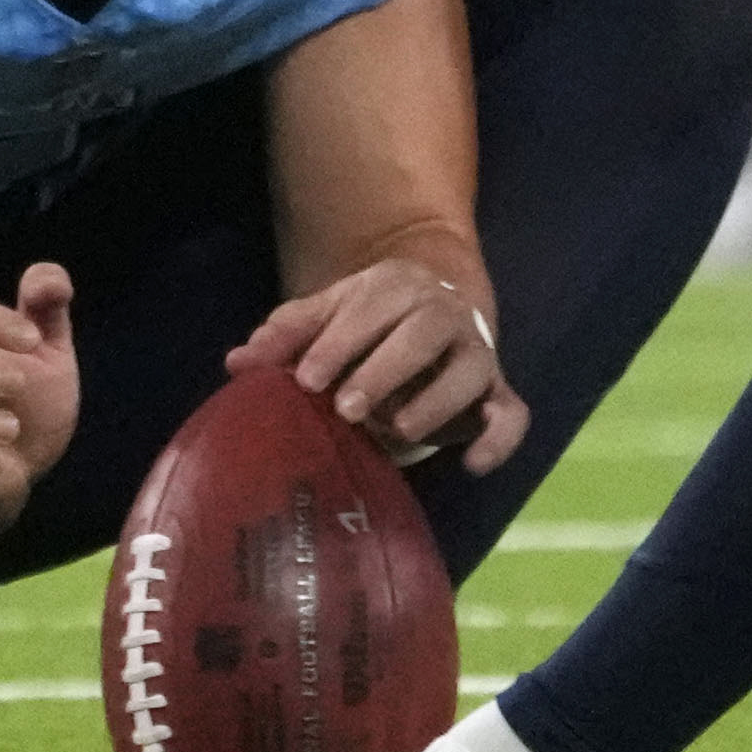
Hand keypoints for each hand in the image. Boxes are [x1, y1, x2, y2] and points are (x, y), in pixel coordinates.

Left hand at [234, 255, 526, 474]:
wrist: (436, 306)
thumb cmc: (368, 320)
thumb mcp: (329, 315)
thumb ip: (288, 335)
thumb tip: (239, 361)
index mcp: (397, 286)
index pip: (371, 307)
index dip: (339, 342)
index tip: (307, 380)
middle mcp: (443, 313)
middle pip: (425, 331)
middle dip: (384, 369)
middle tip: (346, 409)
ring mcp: (476, 353)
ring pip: (471, 369)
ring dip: (437, 400)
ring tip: (398, 431)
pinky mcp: (498, 392)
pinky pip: (512, 414)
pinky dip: (499, 439)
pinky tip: (470, 464)